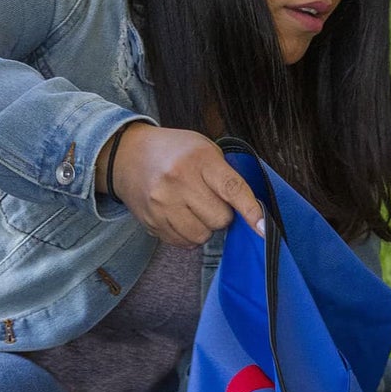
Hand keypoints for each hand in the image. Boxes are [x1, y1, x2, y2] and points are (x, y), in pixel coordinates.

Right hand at [107, 124, 263, 245]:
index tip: (263, 228)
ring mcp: (161, 202)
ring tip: (193, 207)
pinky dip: (187, 235)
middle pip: (220, 219)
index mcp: (199, 159)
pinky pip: (182, 243)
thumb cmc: (175, 151)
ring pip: (201, 236)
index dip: (251, 211)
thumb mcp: (205, 149)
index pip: (231, 189)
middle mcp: (178, 180)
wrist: (127, 154)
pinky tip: (180, 216)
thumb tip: (252, 213)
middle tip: (209, 199)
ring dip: (204, 227)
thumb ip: (227, 176)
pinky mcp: (150, 220)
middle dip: (222, 214)